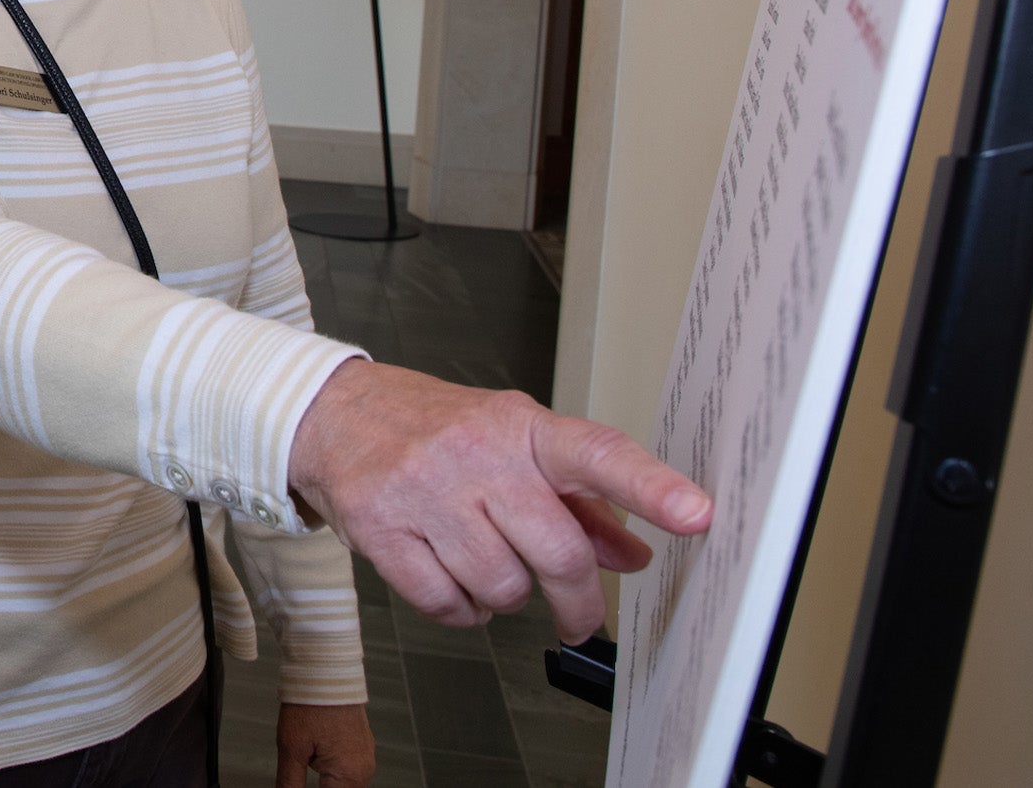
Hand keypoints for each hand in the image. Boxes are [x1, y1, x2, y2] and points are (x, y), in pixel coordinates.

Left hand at [277, 701, 373, 787]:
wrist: (326, 668)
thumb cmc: (311, 702)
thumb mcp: (291, 748)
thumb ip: (290, 783)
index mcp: (350, 774)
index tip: (294, 785)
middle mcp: (364, 769)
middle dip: (319, 787)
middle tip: (300, 769)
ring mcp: (365, 757)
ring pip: (343, 785)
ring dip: (326, 783)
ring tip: (308, 759)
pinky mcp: (362, 746)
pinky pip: (348, 770)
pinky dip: (332, 771)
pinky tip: (317, 757)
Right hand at [288, 360, 713, 639]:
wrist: (335, 414)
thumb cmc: (436, 429)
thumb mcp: (515, 444)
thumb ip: (581, 501)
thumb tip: (634, 553)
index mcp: (523, 430)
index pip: (597, 455)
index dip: (650, 487)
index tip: (696, 514)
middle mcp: (478, 455)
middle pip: (557, 553)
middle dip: (576, 602)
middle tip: (578, 618)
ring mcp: (426, 492)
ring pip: (502, 588)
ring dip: (503, 597)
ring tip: (484, 566)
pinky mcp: (382, 528)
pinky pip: (446, 604)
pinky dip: (459, 609)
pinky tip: (450, 577)